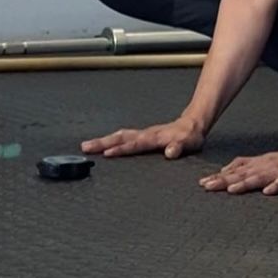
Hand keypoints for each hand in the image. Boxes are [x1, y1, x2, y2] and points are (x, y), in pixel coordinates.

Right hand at [81, 115, 205, 159]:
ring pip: (119, 135)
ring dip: (103, 140)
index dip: (121, 149)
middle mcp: (146, 134)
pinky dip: (110, 140)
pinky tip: (103, 145)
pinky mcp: (142, 136)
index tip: (107, 153)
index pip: (135, 144)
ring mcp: (143, 134)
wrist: (192, 124)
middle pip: (120, 136)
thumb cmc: (190, 136)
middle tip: (85, 147)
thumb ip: (180, 147)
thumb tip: (170, 152)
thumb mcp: (190, 143)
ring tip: (87, 146)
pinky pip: (123, 137)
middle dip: (102, 142)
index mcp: (155, 137)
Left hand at [199, 141, 277, 195]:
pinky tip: (267, 192)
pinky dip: (275, 186)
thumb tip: (224, 171)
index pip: (234, 170)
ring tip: (231, 189)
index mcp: (256, 164)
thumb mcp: (262, 162)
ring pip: (258, 177)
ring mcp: (277, 171)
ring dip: (244, 184)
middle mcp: (263, 166)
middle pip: (241, 174)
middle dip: (224, 181)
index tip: (202, 184)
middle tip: (207, 186)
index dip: (218, 177)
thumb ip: (245, 166)